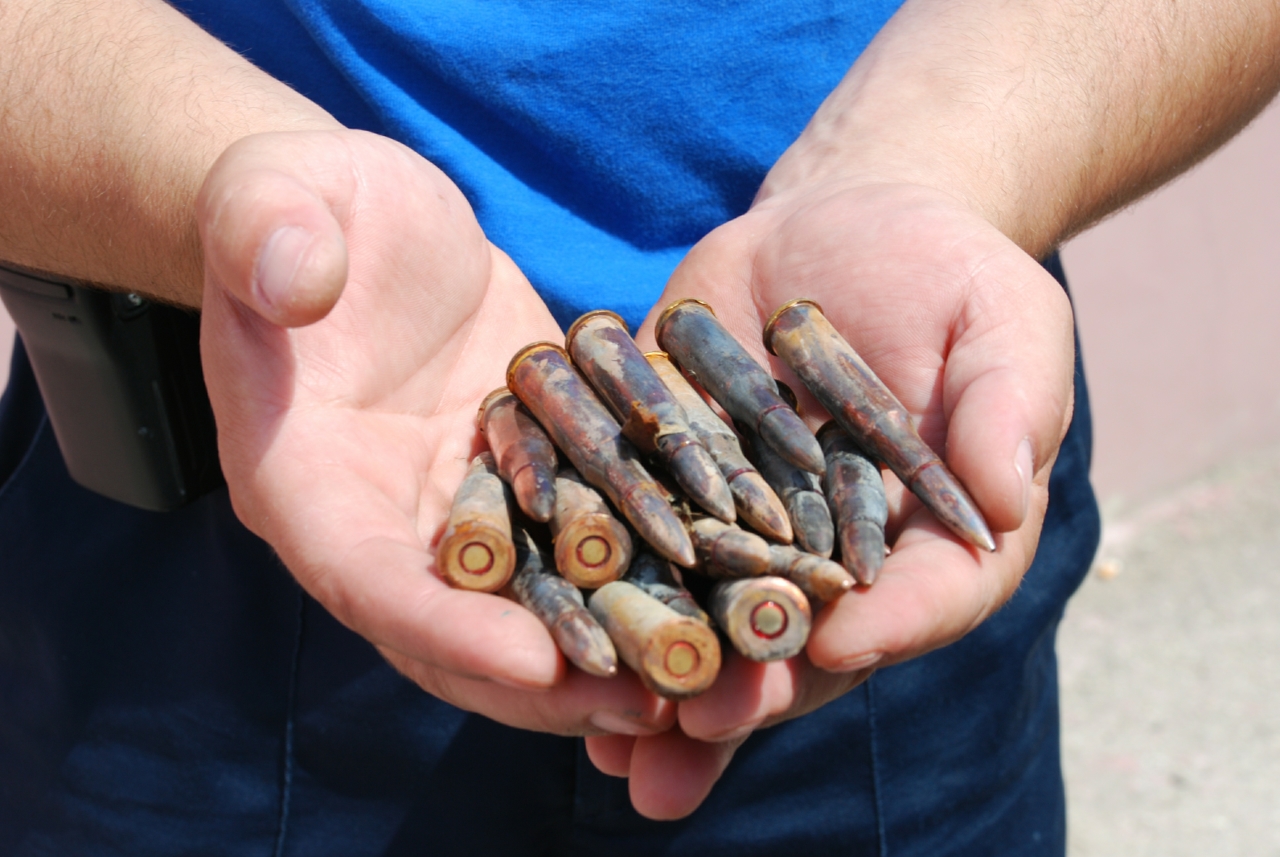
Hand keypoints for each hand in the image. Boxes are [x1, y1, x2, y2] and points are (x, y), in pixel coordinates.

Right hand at [197, 129, 673, 737]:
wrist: (351, 216)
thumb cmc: (293, 204)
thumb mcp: (269, 202)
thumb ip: (266, 236)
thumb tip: (293, 273)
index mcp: (301, 479)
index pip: (366, 578)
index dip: (446, 629)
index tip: (537, 664)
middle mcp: (382, 517)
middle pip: (459, 627)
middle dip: (547, 677)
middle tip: (641, 706)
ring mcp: (455, 502)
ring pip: (531, 596)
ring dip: (607, 642)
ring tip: (696, 676)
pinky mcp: (518, 469)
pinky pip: (578, 529)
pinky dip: (638, 564)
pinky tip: (716, 584)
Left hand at [602, 177, 1074, 817]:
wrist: (838, 228)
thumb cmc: (945, 272)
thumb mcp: (1000, 320)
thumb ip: (1008, 405)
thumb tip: (1004, 498)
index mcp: (935, 535)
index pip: (929, 593)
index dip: (892, 623)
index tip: (842, 645)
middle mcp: (837, 557)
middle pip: (805, 638)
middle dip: (753, 686)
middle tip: (701, 726)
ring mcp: (750, 532)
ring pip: (712, 618)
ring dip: (665, 681)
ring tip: (617, 744)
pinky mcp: (673, 485)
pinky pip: (639, 544)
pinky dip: (601, 590)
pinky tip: (557, 637)